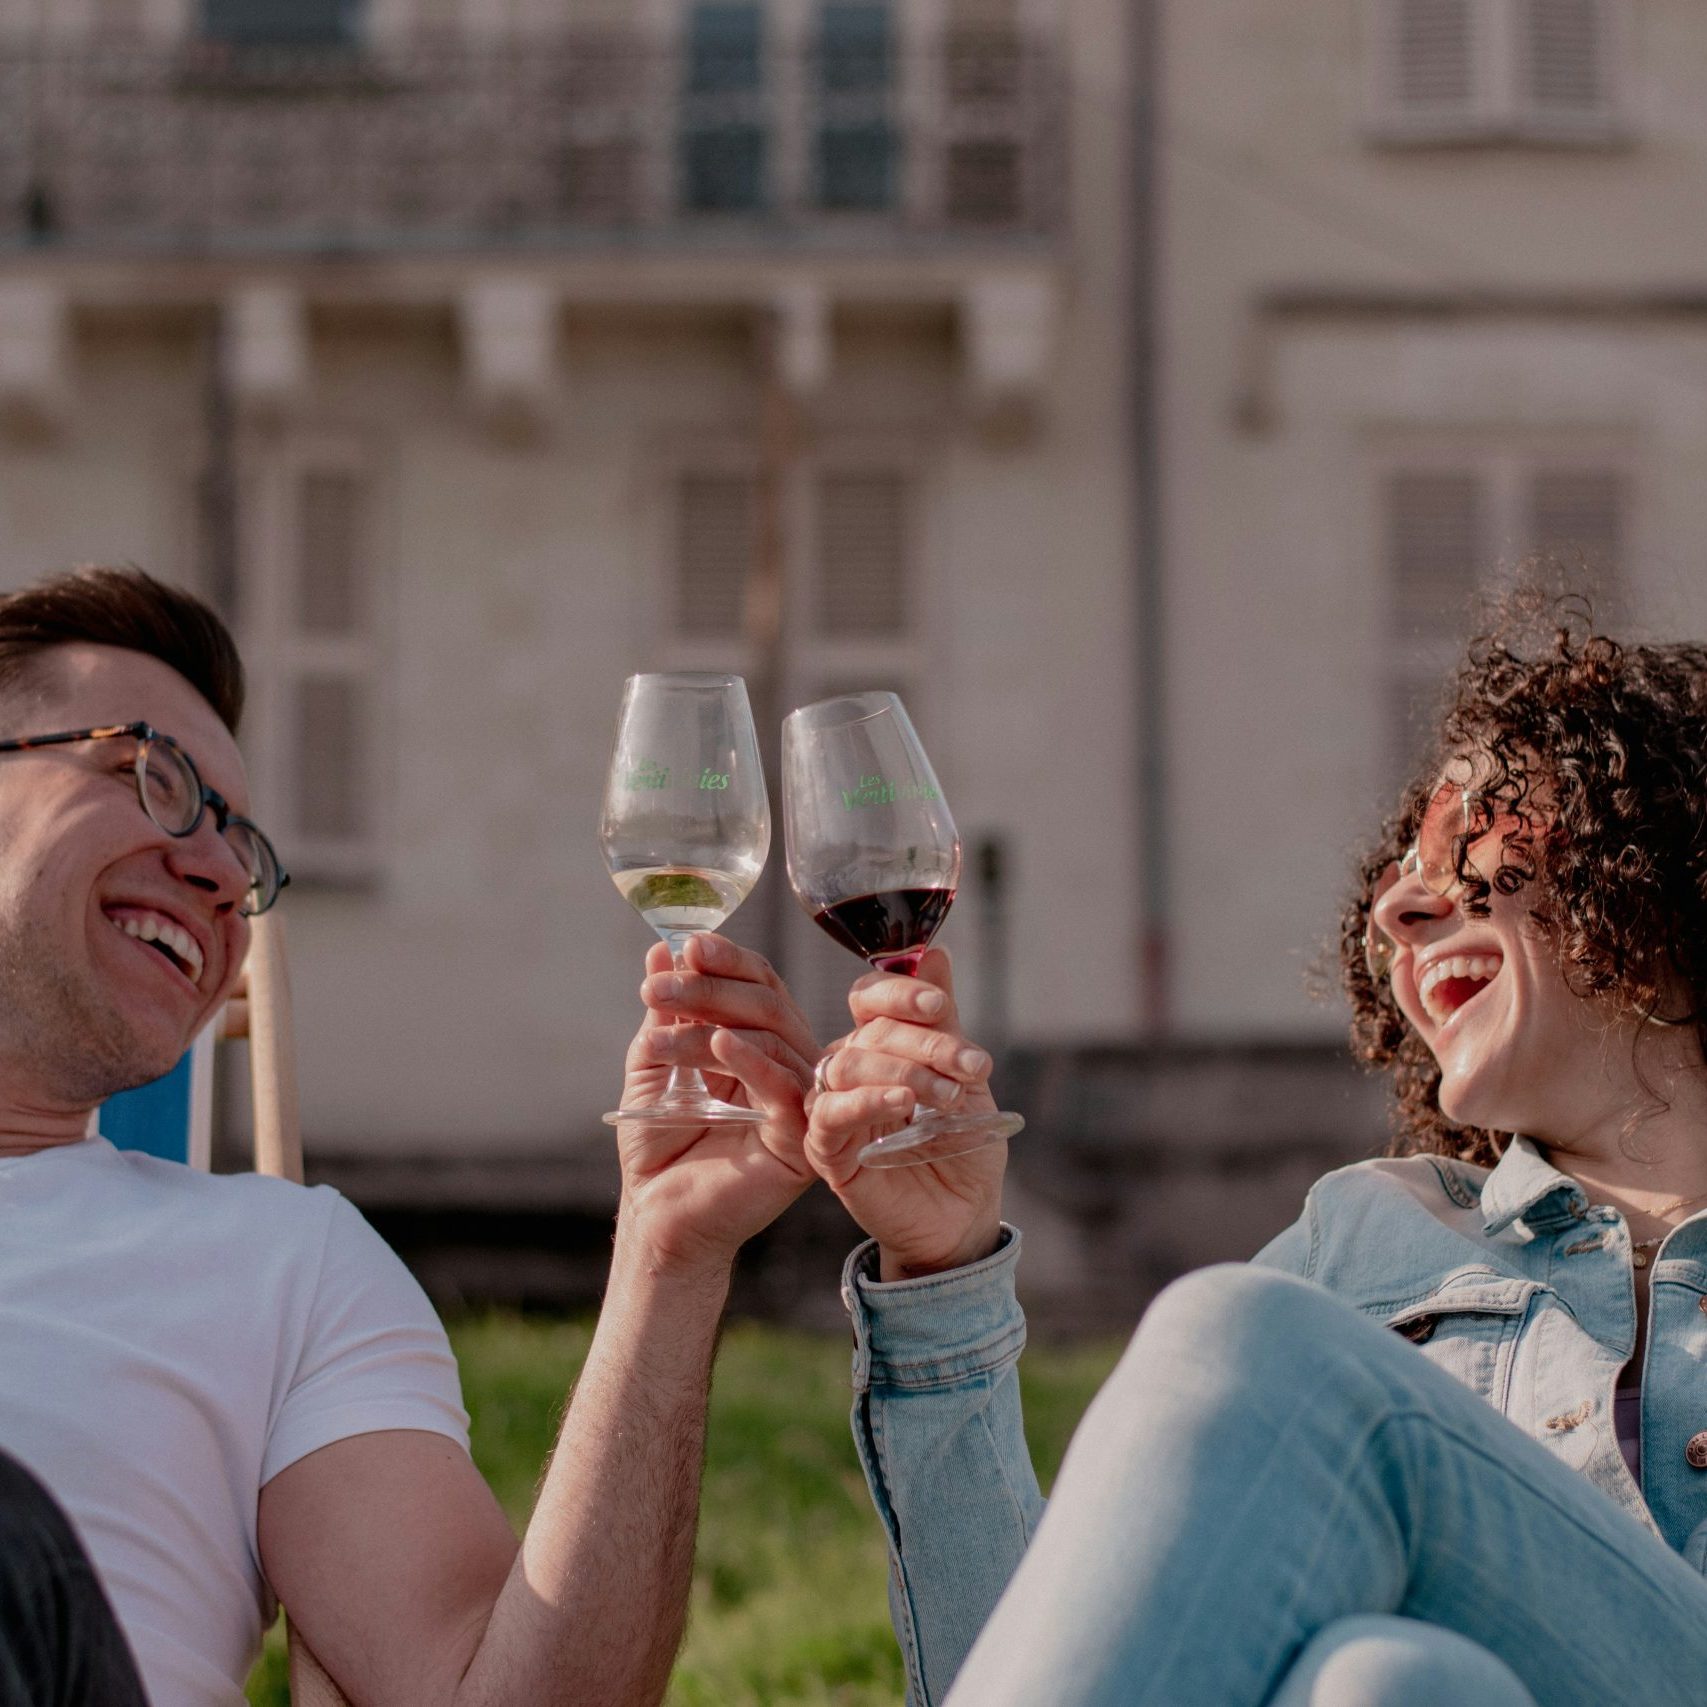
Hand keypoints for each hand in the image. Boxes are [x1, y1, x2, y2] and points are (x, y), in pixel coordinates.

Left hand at [615, 933, 817, 1276]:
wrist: (656, 1215)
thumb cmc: (658, 1147)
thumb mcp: (655, 1064)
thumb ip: (666, 1012)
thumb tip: (662, 948)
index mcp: (762, 1044)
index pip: (760, 985)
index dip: (728, 959)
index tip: (687, 944)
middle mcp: (789, 1067)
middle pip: (768, 1003)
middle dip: (710, 988)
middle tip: (655, 989)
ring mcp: (800, 1103)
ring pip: (772, 1037)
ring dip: (709, 1024)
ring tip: (656, 1040)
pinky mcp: (801, 1142)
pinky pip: (786, 1089)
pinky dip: (752, 1060)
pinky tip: (717, 1044)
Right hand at [804, 948, 1005, 1280]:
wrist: (964, 1215)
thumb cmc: (963, 1146)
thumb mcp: (964, 1076)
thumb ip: (943, 1019)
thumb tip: (935, 953)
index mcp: (878, 1044)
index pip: (869, 998)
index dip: (900, 993)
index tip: (939, 1005)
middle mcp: (850, 1069)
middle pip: (870, 1032)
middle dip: (926, 1042)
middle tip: (971, 1065)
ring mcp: (834, 1108)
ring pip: (850, 1066)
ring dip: (905, 1070)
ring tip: (948, 1095)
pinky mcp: (827, 1150)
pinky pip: (830, 1114)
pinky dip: (866, 1101)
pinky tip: (902, 1102)